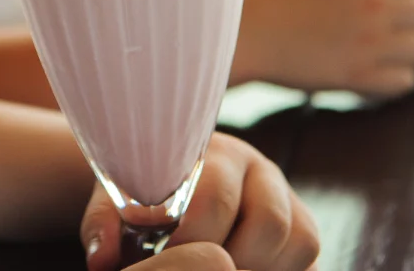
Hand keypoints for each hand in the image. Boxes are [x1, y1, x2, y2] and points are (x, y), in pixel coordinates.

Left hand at [81, 133, 318, 270]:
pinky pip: (311, 258)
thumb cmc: (144, 193)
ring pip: (300, 240)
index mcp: (212, 153)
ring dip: (260, 268)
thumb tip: (102, 260)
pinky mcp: (304, 229)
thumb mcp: (116, 200)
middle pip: (269, 222)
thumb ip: (103, 224)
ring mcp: (288, 199)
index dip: (190, 238)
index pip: (216, 196)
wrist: (172, 182)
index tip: (165, 256)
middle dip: (231, 260)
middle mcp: (258, 170)